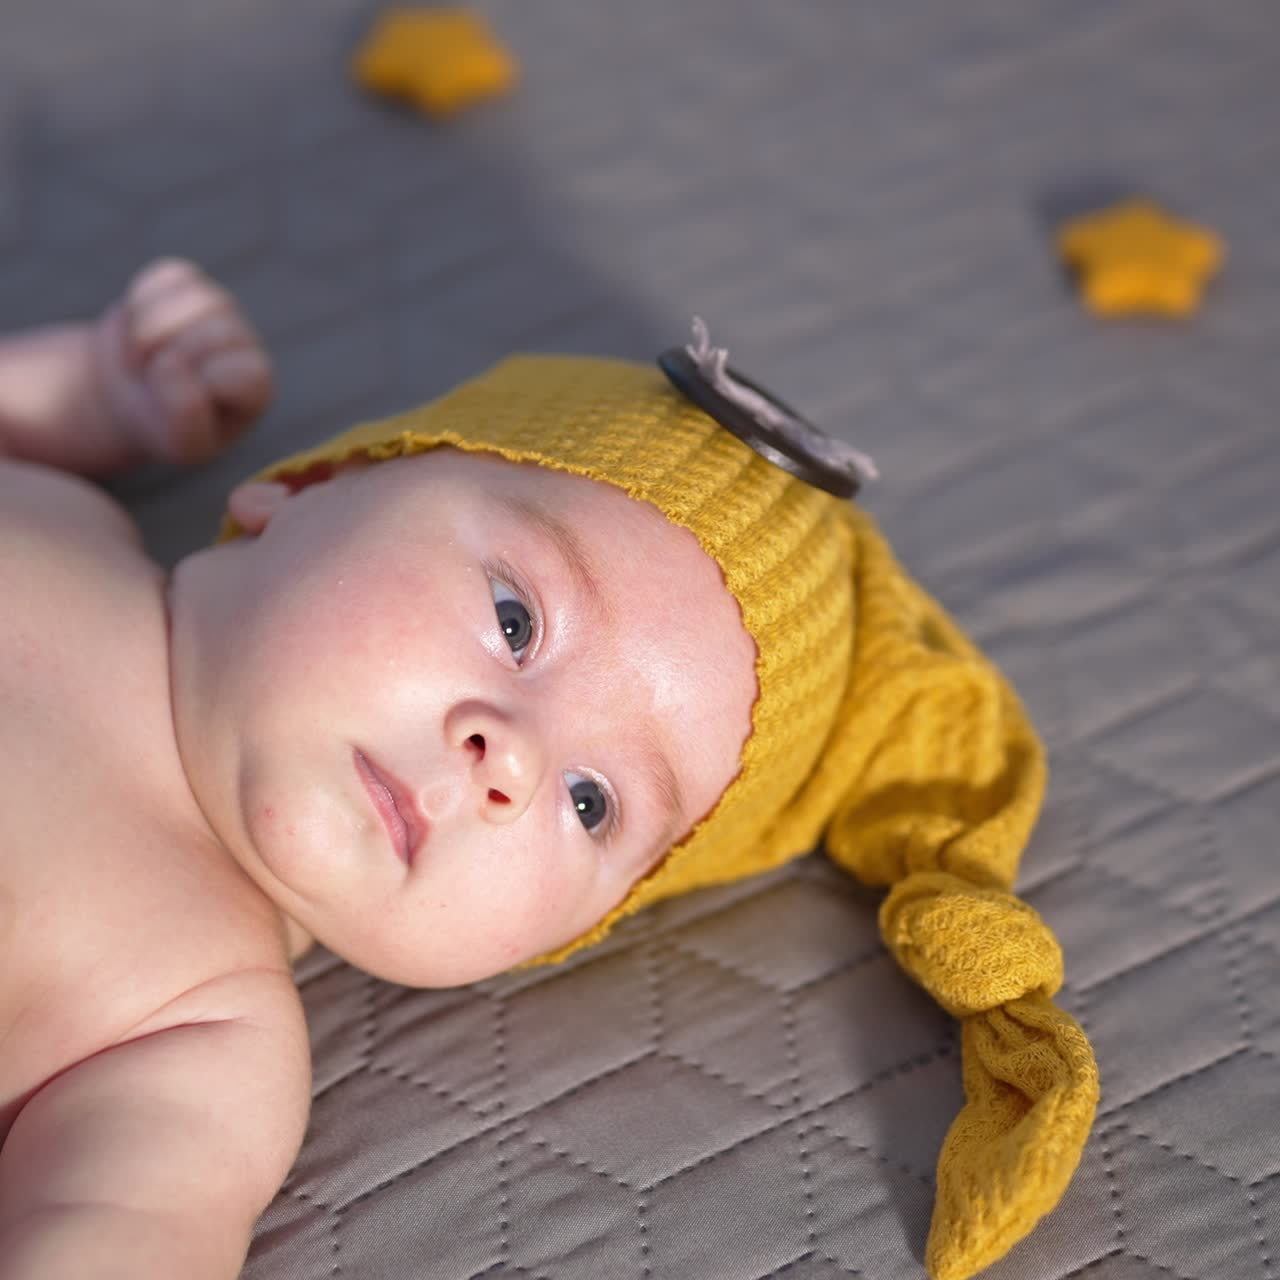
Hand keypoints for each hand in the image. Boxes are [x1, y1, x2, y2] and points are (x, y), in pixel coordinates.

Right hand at [94, 258, 272, 465]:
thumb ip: (185, 418)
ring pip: (194, 300)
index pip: (245, 375)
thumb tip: (171, 364)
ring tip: (142, 357)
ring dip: (150, 331)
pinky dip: (139, 304)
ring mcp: (219, 308)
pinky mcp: (186, 283)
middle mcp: (245, 343)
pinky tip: (138, 330)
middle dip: (170, 359)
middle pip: (216, 335)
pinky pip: (165, 277)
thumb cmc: (165, 426)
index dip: (201, 387)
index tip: (176, 404)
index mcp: (256, 386)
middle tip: (151, 380)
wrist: (128, 395)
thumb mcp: (179, 443)